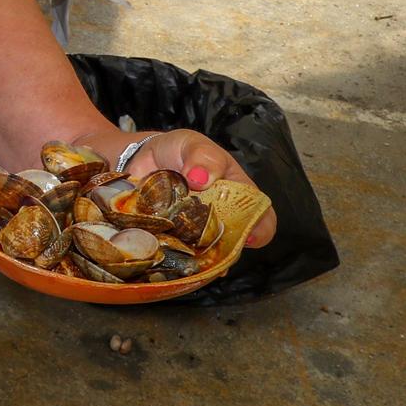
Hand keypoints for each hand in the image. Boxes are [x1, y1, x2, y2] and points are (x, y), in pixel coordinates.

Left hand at [127, 129, 277, 248]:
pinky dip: (171, 259)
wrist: (143, 157)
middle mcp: (221, 219)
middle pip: (233, 244)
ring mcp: (196, 233)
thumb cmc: (180, 150)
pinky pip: (176, 256)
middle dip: (225, 252)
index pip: (261, 217)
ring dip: (197, 261)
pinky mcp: (171, 239)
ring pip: (205, 256)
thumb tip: (200, 178)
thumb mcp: (193, 144)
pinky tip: (164, 256)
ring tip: (185, 259)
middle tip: (209, 250)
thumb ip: (202, 157)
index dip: (261, 230)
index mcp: (238, 196)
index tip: (249, 237)